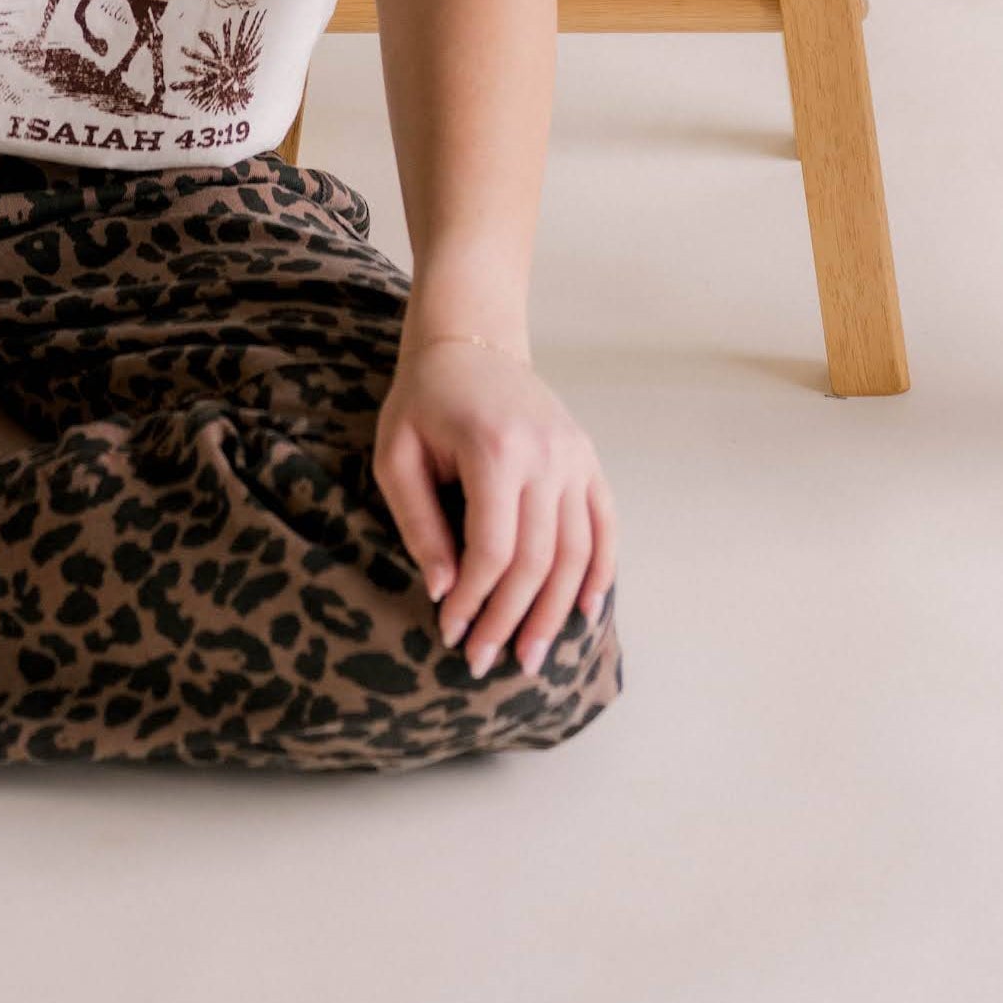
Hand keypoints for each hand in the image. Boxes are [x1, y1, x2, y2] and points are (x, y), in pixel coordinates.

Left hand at [372, 332, 616, 684]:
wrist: (470, 339)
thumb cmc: (425, 399)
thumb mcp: (398, 454)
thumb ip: (418, 522)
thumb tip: (442, 588)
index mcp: (495, 449)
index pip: (493, 548)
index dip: (473, 600)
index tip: (449, 632)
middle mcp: (546, 453)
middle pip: (538, 559)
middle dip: (511, 620)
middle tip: (486, 663)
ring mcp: (574, 455)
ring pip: (576, 551)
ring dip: (555, 612)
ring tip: (532, 657)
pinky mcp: (587, 457)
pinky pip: (604, 523)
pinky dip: (599, 570)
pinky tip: (584, 610)